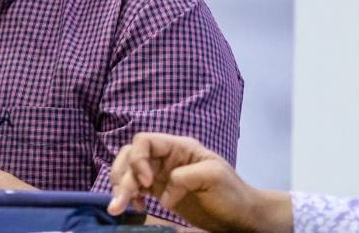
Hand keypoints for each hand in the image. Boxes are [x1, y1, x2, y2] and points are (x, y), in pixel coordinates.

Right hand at [107, 133, 290, 232]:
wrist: (242, 216)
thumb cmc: (232, 193)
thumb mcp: (213, 177)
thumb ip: (184, 177)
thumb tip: (161, 193)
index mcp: (178, 147)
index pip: (145, 141)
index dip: (137, 158)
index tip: (145, 182)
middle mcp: (165, 157)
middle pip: (130, 156)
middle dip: (122, 176)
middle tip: (120, 201)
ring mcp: (161, 174)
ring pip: (128, 172)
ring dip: (120, 187)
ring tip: (117, 207)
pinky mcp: (160, 191)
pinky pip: (135, 188)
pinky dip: (129, 197)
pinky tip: (135, 208)